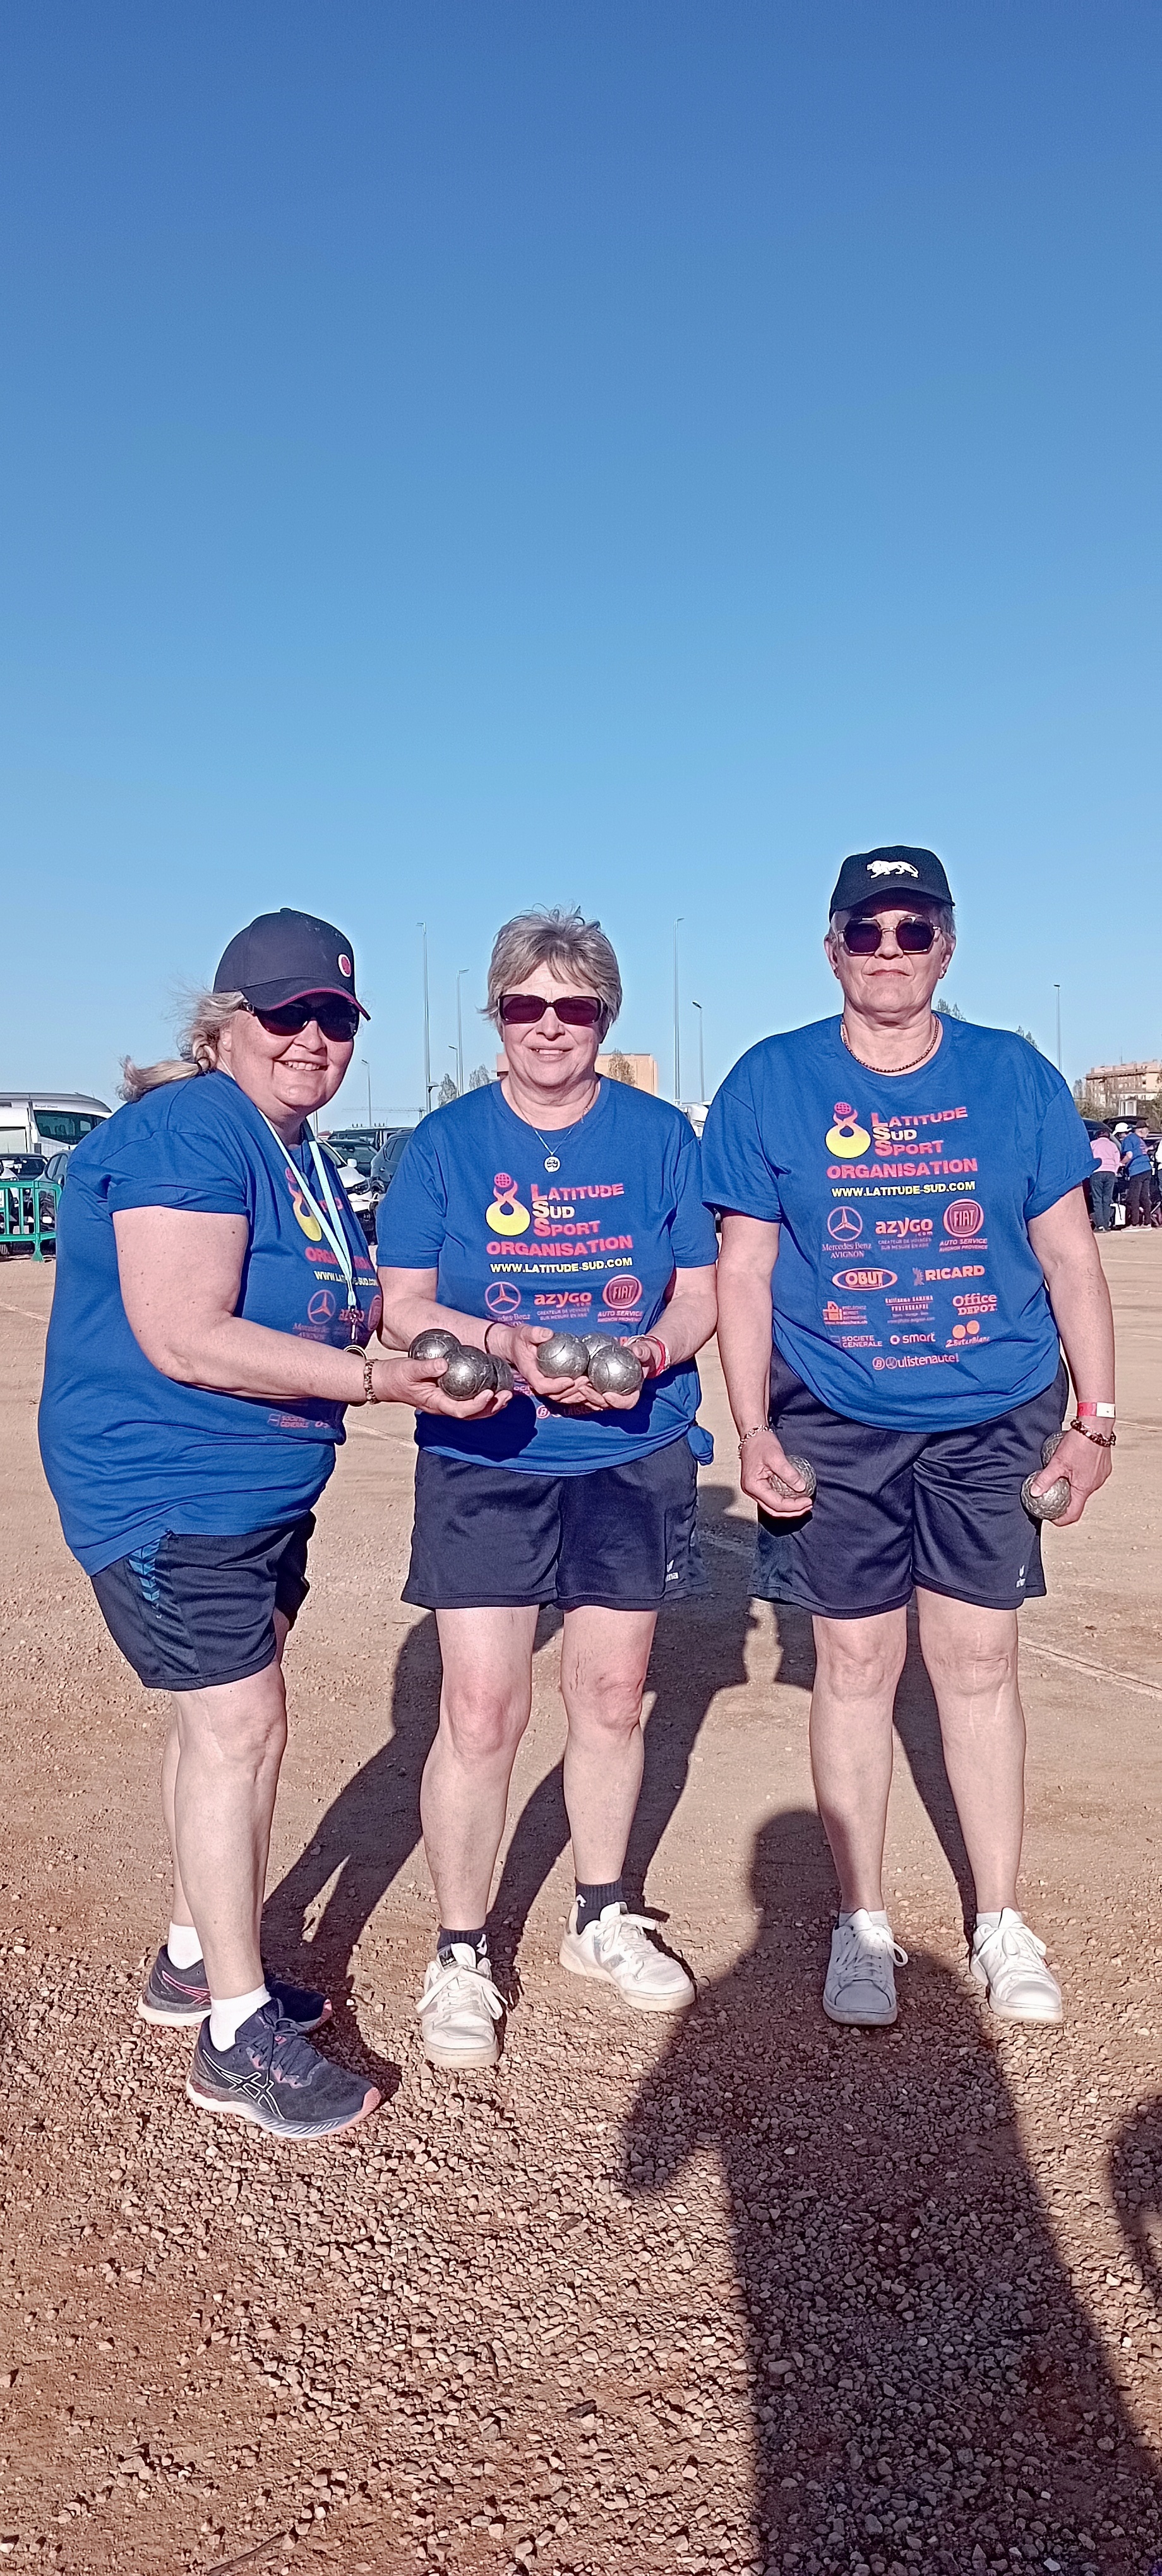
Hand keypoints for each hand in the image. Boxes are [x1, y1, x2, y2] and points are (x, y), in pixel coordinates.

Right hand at [370, 1355, 509, 1417]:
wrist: (386, 1381)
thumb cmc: (396, 1375)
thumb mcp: (409, 1368)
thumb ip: (427, 1367)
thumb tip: (445, 1363)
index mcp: (435, 1404)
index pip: (461, 1410)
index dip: (477, 1405)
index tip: (490, 1393)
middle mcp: (443, 1407)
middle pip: (472, 1415)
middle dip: (492, 1407)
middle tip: (507, 1395)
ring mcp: (446, 1404)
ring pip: (473, 1411)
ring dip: (491, 1405)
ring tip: (506, 1394)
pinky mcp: (447, 1397)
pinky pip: (468, 1401)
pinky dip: (483, 1399)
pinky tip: (493, 1388)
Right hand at [493, 1322, 590, 1406]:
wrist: (514, 1346)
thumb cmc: (519, 1340)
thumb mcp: (524, 1332)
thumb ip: (534, 1333)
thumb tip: (548, 1334)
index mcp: (530, 1373)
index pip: (542, 1385)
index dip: (556, 1386)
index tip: (570, 1380)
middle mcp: (537, 1382)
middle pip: (555, 1395)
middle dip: (572, 1390)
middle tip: (586, 1379)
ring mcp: (545, 1384)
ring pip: (561, 1397)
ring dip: (576, 1394)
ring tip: (590, 1384)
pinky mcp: (552, 1383)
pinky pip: (564, 1393)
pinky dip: (577, 1393)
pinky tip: (588, 1387)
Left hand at [570, 1335, 655, 1412]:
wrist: (634, 1356)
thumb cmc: (642, 1355)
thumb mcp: (644, 1351)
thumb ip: (642, 1352)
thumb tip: (636, 1351)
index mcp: (633, 1394)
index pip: (626, 1403)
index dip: (616, 1402)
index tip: (607, 1395)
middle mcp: (619, 1398)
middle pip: (605, 1404)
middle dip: (593, 1398)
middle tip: (583, 1387)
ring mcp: (607, 1395)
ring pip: (593, 1401)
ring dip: (582, 1395)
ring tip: (573, 1383)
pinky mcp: (597, 1390)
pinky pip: (587, 1393)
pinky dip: (578, 1388)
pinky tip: (570, 1378)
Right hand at [738, 1427, 812, 1516]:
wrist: (752, 1435)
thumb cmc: (761, 1443)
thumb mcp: (777, 1457)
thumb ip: (789, 1473)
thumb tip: (801, 1487)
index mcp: (753, 1486)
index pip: (776, 1503)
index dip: (794, 1506)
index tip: (808, 1501)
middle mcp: (751, 1491)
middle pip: (774, 1510)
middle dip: (792, 1511)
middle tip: (808, 1506)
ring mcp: (753, 1490)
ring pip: (772, 1507)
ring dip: (788, 1509)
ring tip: (803, 1504)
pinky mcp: (758, 1487)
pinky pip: (771, 1499)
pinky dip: (784, 1501)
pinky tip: (794, 1498)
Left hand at [1029, 1422, 1111, 1525]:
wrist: (1096, 1425)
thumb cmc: (1081, 1441)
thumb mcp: (1057, 1462)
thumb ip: (1045, 1479)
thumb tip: (1035, 1491)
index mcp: (1084, 1487)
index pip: (1074, 1514)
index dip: (1061, 1519)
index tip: (1051, 1516)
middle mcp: (1095, 1484)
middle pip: (1079, 1501)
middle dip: (1065, 1500)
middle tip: (1053, 1494)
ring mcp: (1100, 1476)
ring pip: (1084, 1488)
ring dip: (1073, 1486)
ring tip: (1061, 1477)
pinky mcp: (1103, 1468)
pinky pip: (1090, 1477)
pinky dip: (1080, 1476)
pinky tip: (1072, 1466)